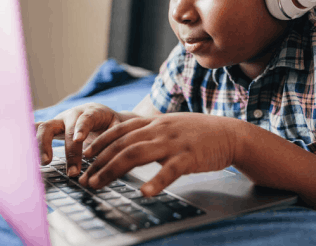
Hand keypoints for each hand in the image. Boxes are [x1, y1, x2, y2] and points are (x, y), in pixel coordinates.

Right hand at [34, 103, 127, 176]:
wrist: (102, 116)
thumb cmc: (110, 124)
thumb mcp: (118, 127)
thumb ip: (115, 136)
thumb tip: (111, 152)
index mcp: (90, 112)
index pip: (85, 118)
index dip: (81, 128)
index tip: (79, 139)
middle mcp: (71, 115)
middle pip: (63, 128)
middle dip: (68, 151)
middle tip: (73, 172)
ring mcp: (58, 121)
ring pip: (44, 128)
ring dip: (42, 146)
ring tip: (45, 163)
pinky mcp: (50, 128)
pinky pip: (35, 132)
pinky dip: (27, 139)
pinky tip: (20, 150)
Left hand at [78, 112, 238, 194]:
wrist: (230, 134)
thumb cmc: (199, 134)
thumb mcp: (172, 126)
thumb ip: (151, 132)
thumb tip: (129, 144)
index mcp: (155, 121)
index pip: (120, 129)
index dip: (100, 142)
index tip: (85, 155)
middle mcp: (160, 129)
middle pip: (122, 144)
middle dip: (99, 162)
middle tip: (85, 178)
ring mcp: (174, 142)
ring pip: (136, 154)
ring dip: (112, 170)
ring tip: (98, 184)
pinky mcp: (189, 157)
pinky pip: (169, 170)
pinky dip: (155, 181)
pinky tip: (145, 192)